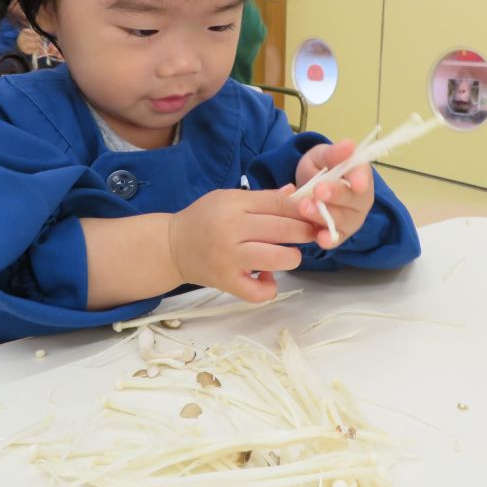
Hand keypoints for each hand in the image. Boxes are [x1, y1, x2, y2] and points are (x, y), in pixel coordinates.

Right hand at [168, 186, 313, 302]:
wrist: (172, 247)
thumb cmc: (204, 218)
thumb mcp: (229, 198)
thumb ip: (263, 198)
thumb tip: (296, 194)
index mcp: (233, 204)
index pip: (278, 203)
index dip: (302, 209)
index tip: (315, 213)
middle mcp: (232, 230)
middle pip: (282, 229)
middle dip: (304, 231)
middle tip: (311, 233)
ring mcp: (230, 258)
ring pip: (277, 259)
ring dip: (291, 257)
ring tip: (287, 254)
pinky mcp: (227, 282)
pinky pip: (259, 292)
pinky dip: (269, 287)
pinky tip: (267, 277)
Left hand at [294, 139, 373, 248]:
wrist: (305, 189)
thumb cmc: (319, 170)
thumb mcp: (321, 156)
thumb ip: (333, 153)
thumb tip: (349, 144)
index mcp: (359, 175)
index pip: (363, 176)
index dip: (360, 179)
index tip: (356, 183)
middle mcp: (360, 199)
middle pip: (354, 200)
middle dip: (337, 196)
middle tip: (318, 191)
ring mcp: (350, 219)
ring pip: (343, 220)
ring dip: (325, 215)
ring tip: (305, 207)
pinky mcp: (338, 234)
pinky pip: (336, 239)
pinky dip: (329, 239)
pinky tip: (320, 238)